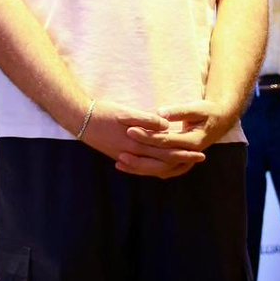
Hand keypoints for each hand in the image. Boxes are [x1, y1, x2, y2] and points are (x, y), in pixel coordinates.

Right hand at [79, 99, 203, 178]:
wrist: (79, 119)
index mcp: (136, 142)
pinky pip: (142, 167)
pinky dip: (154, 168)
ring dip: (170, 165)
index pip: (166, 151)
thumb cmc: (102, 112)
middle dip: (183, 160)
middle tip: (199, 158)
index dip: (184, 152)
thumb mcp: (124, 112)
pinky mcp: (120, 156)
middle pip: (163, 162)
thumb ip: (146, 119)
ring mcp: (125, 157)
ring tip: (183, 163)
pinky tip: (159, 165)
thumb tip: (165, 125)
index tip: (200, 152)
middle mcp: (133, 154)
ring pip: (153, 167)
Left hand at [122, 99, 230, 169]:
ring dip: (141, 168)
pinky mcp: (178, 163)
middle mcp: (189, 155)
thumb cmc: (206, 112)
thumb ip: (178, 111)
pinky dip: (145, 169)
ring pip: (160, 169)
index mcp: (194, 141)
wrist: (218, 122)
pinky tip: (128, 166)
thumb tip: (160, 113)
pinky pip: (160, 169)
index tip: (130, 130)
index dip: (148, 137)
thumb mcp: (195, 108)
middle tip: (120, 153)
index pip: (166, 141)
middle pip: (162, 160)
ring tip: (119, 163)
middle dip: (141, 157)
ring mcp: (184, 161)